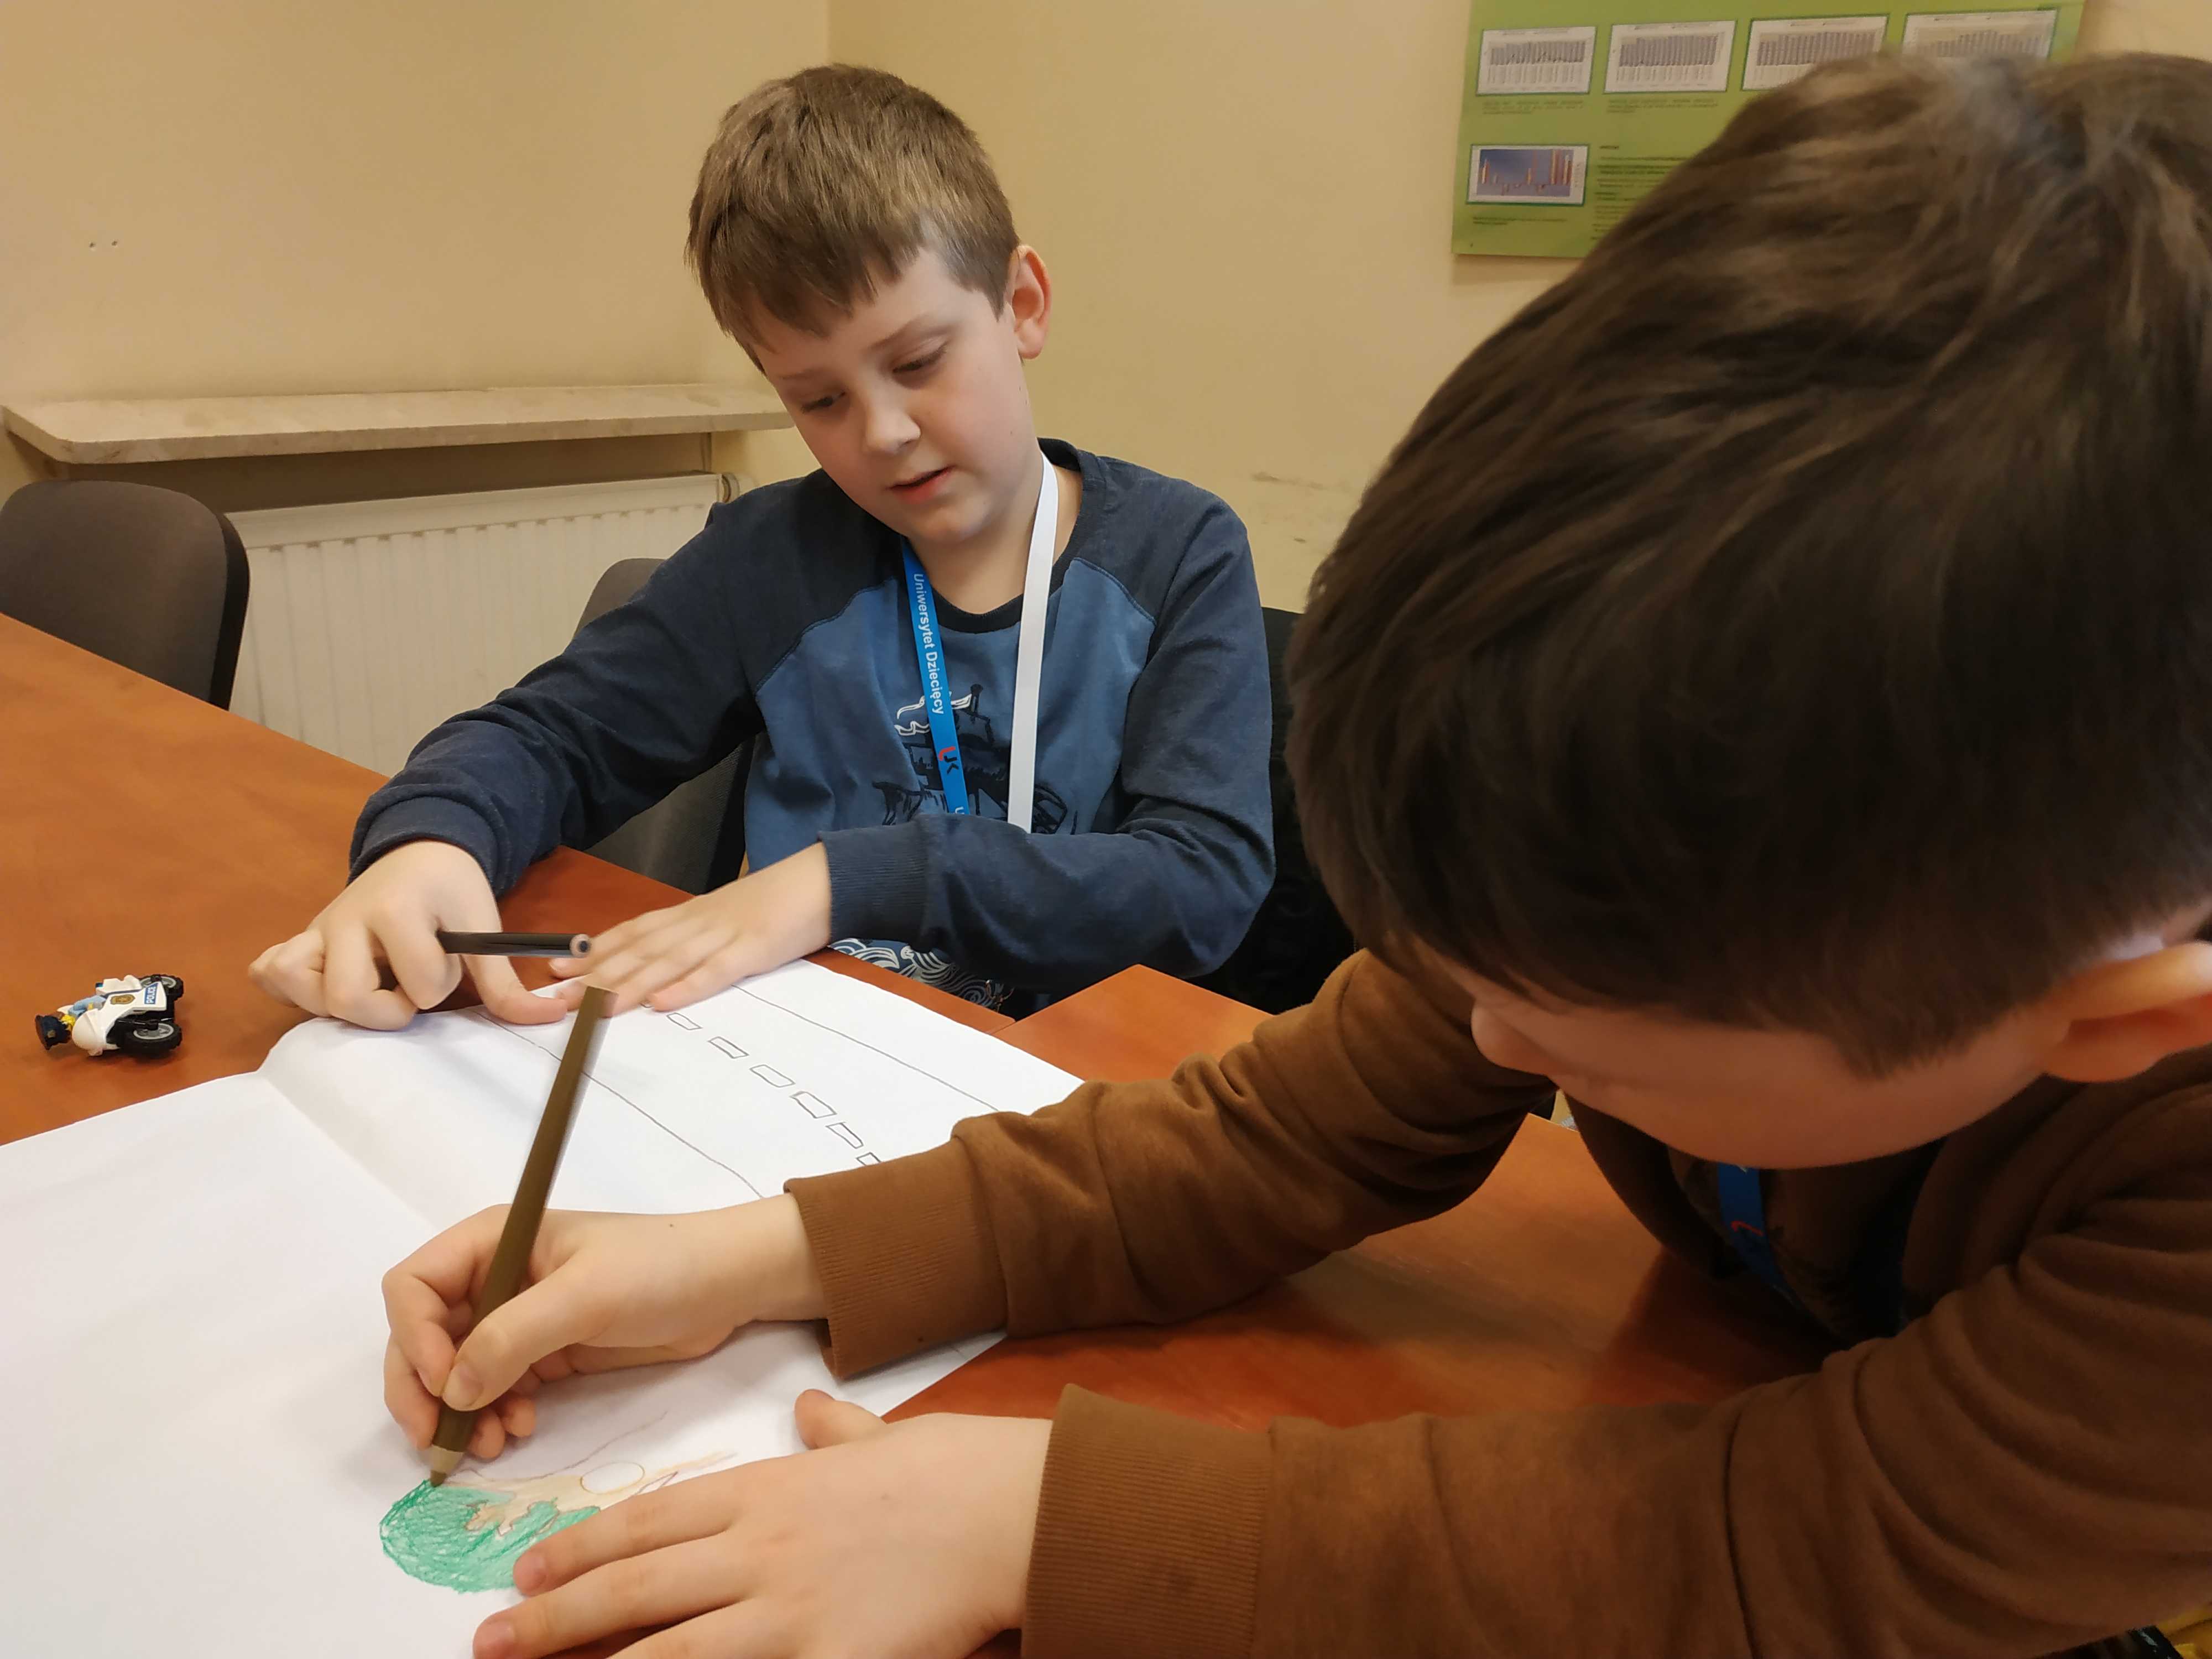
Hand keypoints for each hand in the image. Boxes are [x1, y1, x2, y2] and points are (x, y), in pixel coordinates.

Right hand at [249, 840, 564, 1029]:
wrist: (420, 849)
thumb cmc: (452, 888)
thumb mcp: (486, 926)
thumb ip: (505, 982)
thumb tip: (550, 1019)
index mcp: (396, 910)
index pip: (417, 984)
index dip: (439, 986)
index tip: (447, 965)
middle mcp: (345, 918)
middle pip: (345, 996)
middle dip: (384, 1010)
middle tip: (405, 993)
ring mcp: (316, 929)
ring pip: (293, 983)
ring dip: (332, 1004)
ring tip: (367, 990)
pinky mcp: (299, 939)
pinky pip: (268, 971)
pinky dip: (290, 988)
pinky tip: (325, 986)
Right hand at [382, 1198, 826, 1461]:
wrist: (729, 1286)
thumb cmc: (661, 1269)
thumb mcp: (585, 1296)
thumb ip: (511, 1338)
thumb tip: (452, 1390)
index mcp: (493, 1241)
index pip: (412, 1287)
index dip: (415, 1338)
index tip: (445, 1383)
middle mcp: (494, 1278)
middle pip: (422, 1337)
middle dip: (424, 1390)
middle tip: (440, 1442)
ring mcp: (517, 1319)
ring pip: (455, 1373)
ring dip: (460, 1413)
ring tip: (492, 1443)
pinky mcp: (544, 1354)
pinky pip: (494, 1389)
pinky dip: (493, 1415)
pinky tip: (517, 1430)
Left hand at [473, 1392, 1049, 1658]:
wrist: (1010, 1510)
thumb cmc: (948, 1473)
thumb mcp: (876, 1439)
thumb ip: (832, 1432)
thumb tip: (810, 1409)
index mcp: (766, 1491)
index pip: (647, 1520)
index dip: (578, 1548)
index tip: (527, 1570)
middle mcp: (759, 1549)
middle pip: (633, 1587)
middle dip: (552, 1616)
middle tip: (491, 1639)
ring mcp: (786, 1610)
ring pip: (663, 1648)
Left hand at [550, 844, 831, 1014]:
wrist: (825, 878)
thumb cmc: (777, 902)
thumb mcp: (727, 915)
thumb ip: (693, 935)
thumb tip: (658, 964)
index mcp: (690, 914)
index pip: (630, 933)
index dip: (592, 953)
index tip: (555, 972)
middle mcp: (697, 922)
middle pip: (638, 951)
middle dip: (595, 977)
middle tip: (556, 1001)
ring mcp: (725, 935)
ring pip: (667, 962)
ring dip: (627, 985)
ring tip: (593, 1009)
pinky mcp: (755, 949)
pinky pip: (716, 971)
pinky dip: (687, 987)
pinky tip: (662, 1004)